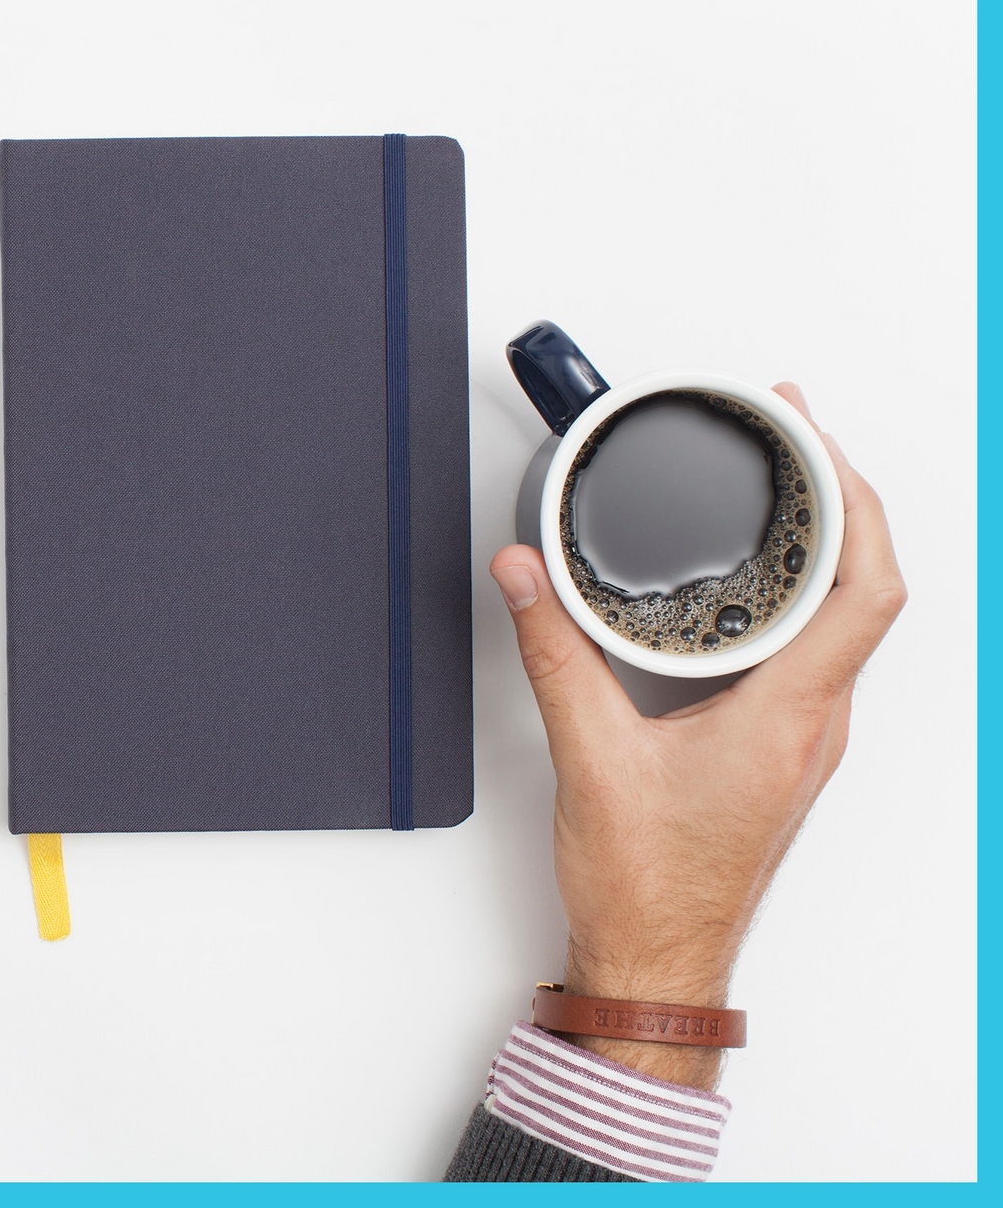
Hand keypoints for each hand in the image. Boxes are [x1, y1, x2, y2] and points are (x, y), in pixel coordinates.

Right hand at [489, 383, 904, 1089]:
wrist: (658, 963)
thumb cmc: (647, 886)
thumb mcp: (588, 755)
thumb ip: (552, 653)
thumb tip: (525, 573)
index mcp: (789, 716)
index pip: (868, 587)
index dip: (855, 498)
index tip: (813, 436)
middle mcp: (814, 723)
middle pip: (868, 586)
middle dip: (840, 494)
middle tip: (794, 429)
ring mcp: (802, 738)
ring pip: (844, 620)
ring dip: (824, 544)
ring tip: (782, 485)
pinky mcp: (778, 749)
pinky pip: (811, 651)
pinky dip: (795, 594)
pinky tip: (748, 579)